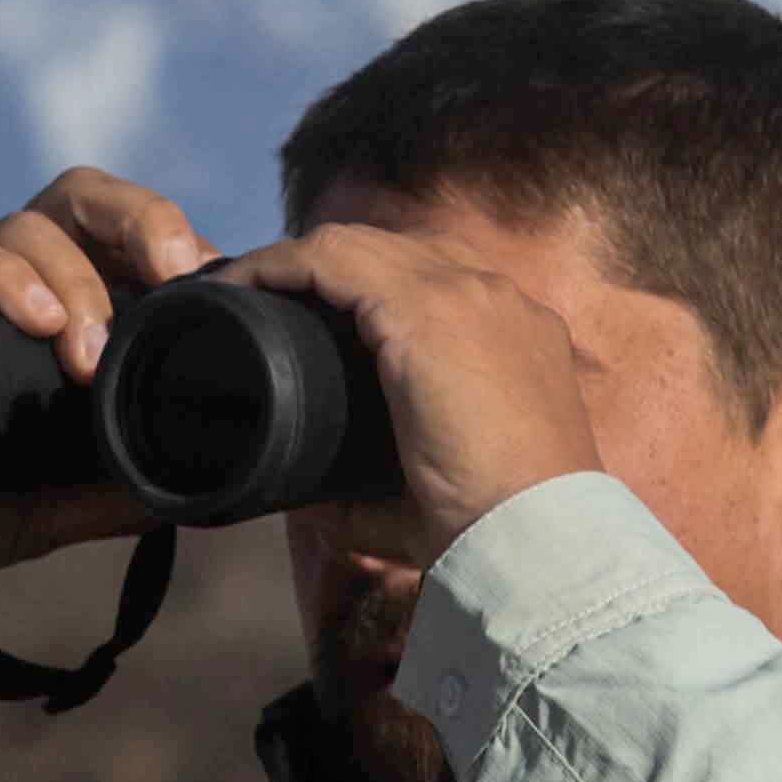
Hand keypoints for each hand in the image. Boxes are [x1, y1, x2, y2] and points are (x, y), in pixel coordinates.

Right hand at [0, 166, 216, 595]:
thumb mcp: (40, 513)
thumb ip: (105, 498)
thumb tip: (188, 493)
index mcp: (60, 311)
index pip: (128, 242)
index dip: (178, 246)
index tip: (215, 289)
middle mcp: (12, 281)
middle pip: (86, 200)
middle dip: (143, 221)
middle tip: (177, 277)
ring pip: (27, 224)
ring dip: (72, 279)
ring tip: (86, 351)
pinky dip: (0, 277)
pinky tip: (34, 320)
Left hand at [212, 224, 600, 564]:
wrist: (539, 535)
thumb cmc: (491, 530)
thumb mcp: (435, 492)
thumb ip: (376, 493)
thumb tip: (314, 502)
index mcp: (517, 332)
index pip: (435, 277)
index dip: (368, 285)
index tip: (313, 315)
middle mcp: (498, 297)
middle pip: (396, 250)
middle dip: (329, 268)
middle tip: (269, 304)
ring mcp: (466, 293)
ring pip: (360, 246)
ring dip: (294, 261)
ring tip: (244, 291)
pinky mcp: (427, 308)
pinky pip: (334, 258)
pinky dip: (279, 265)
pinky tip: (242, 286)